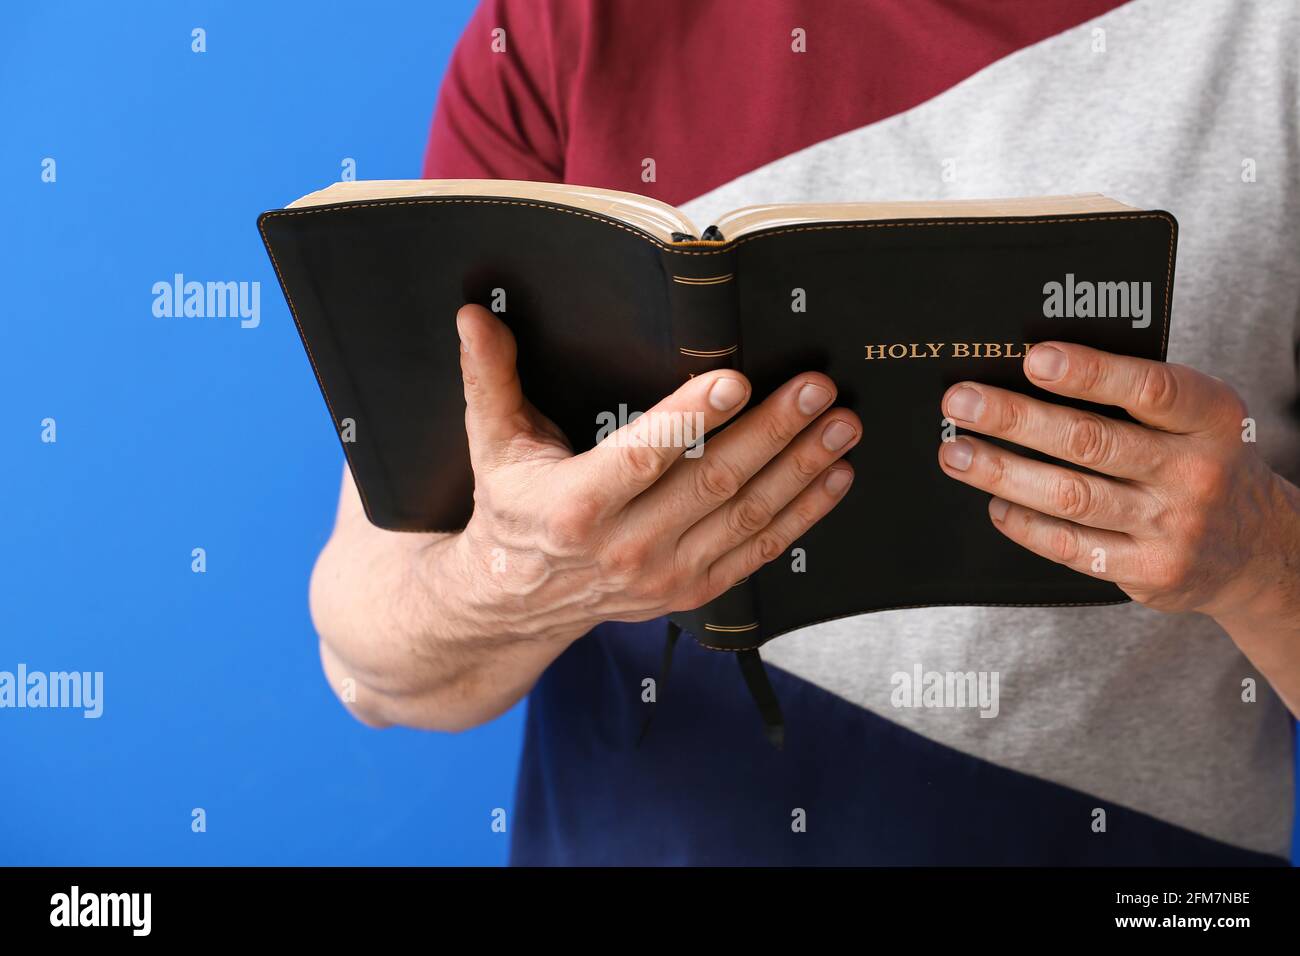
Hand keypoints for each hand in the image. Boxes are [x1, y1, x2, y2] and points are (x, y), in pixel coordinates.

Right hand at [447, 304, 860, 642]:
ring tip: (841, 424)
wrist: (514, 604)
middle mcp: (624, 548)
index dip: (691, 419)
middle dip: (773, 432)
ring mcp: (663, 577)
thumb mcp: (491, 446)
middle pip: (712, 483)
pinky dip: (802, 515)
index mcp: (574, 506)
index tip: (735, 381)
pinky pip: (757, 553)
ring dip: (801, 469)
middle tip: (816, 387)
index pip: (642, 457)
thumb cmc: (509, 511)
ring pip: (746, 517)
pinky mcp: (690, 593)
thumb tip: (473, 314)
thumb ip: (491, 379)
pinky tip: (834, 477)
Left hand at [936, 342, 1298, 621]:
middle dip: (1015, 419)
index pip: (1148, 388)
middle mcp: (1194, 472)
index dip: (1089, 372)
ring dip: (1002, 472)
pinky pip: (1071, 546)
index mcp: (1210, 417)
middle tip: (960, 403)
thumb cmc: (1202, 461)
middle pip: (1090, 441)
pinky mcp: (1148, 571)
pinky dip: (1024, 522)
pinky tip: (995, 502)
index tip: (1033, 358)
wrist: (1259, 547)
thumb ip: (1135, 395)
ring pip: (1069, 496)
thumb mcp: (1196, 418)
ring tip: (955, 452)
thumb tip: (1035, 367)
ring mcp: (1171, 527)